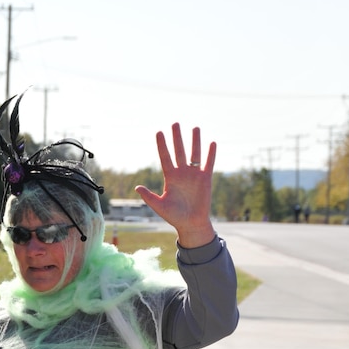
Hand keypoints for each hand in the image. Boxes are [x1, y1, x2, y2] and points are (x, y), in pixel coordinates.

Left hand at [135, 123, 216, 247]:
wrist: (191, 224)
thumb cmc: (174, 217)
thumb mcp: (159, 206)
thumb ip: (149, 196)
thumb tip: (137, 188)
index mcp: (170, 177)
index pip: (165, 157)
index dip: (162, 145)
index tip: (159, 132)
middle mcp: (182, 173)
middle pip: (179, 151)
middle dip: (177, 138)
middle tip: (175, 123)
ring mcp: (194, 175)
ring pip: (194, 154)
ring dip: (195, 141)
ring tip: (195, 127)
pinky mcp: (206, 179)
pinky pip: (208, 163)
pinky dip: (210, 154)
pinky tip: (212, 143)